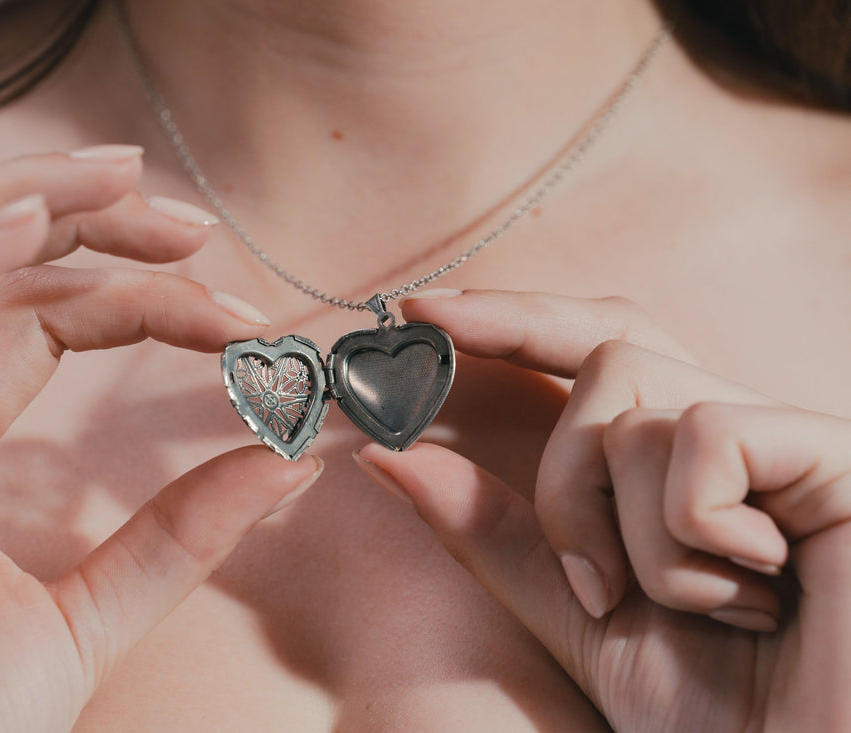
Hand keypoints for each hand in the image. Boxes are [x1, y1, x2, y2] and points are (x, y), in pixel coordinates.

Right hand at [0, 147, 322, 732]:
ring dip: (19, 198)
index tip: (232, 308)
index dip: (131, 288)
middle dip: (80, 214)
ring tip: (121, 177)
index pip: (33, 313)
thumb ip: (184, 532)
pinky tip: (32, 224)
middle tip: (190, 219)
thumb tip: (291, 456)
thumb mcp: (93, 612)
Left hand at [356, 290, 850, 731]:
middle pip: (609, 360)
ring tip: (706, 611)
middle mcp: (737, 436)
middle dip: (566, 479)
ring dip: (635, 538)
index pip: (595, 349)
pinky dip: (693, 529)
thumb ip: (494, 532)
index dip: (513, 321)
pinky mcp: (837, 454)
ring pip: (639, 412)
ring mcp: (789, 441)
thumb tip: (389, 456)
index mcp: (680, 464)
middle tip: (594, 586)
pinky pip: (706, 434)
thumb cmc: (716, 710)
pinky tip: (758, 589)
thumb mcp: (575, 612)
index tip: (423, 314)